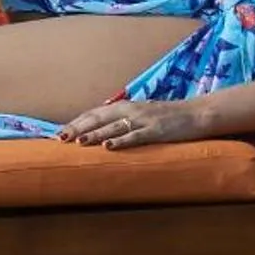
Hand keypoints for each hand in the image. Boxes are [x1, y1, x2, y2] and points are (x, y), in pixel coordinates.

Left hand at [57, 98, 205, 149]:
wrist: (196, 114)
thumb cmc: (166, 117)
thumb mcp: (140, 115)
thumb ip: (121, 120)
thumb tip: (100, 129)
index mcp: (124, 106)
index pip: (93, 114)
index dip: (76, 122)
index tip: (58, 132)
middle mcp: (130, 110)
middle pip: (98, 118)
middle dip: (78, 128)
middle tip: (60, 139)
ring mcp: (143, 120)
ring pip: (113, 127)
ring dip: (94, 135)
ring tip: (77, 142)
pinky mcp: (156, 130)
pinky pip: (135, 137)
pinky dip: (120, 142)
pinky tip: (108, 147)